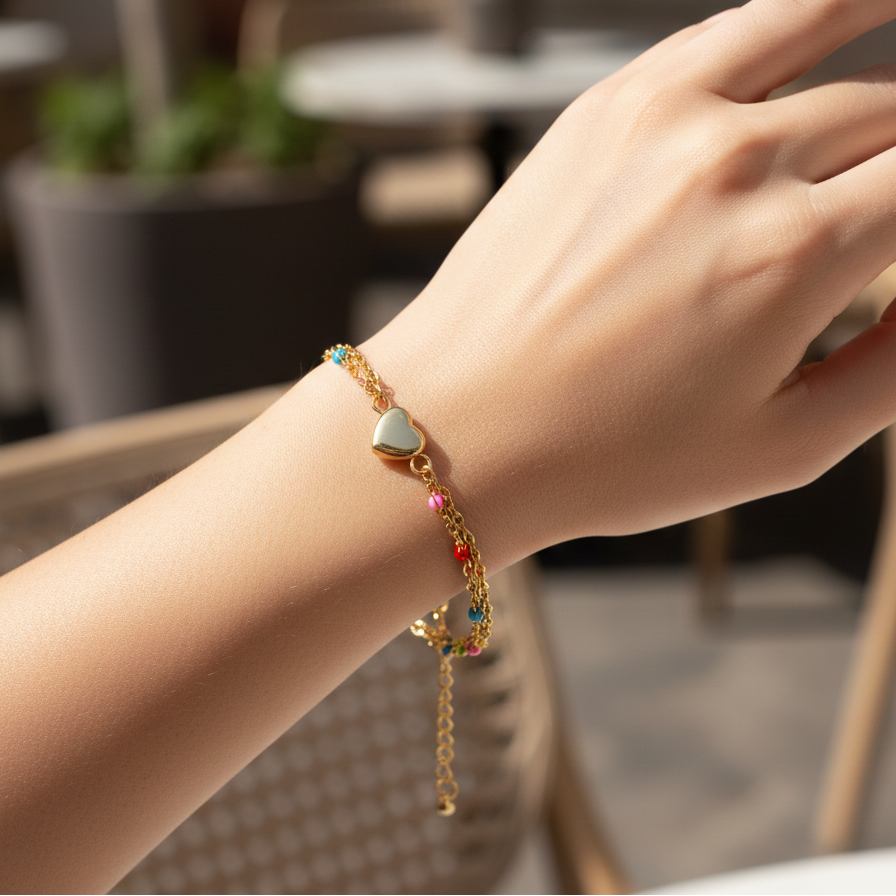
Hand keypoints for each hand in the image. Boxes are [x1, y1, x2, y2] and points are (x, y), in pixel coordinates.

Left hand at [366, 0, 895, 551]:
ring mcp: (663, 120)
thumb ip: (894, 368)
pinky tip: (820, 20)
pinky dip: (790, 17)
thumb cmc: (608, 457)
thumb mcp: (780, 447)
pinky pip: (723, 32)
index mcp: (797, 255)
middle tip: (875, 211)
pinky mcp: (602, 109)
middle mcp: (737, 165)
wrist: (462, 425)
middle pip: (884, 112)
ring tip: (888, 25)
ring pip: (819, 33)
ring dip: (873, 44)